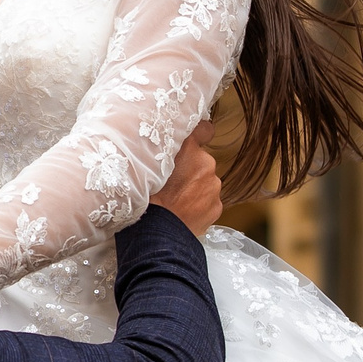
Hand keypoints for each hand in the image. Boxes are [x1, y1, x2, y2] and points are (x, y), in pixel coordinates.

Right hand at [155, 121, 224, 237]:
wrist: (156, 231)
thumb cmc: (146, 196)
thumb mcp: (146, 165)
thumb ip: (162, 151)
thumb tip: (167, 147)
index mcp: (188, 149)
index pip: (203, 130)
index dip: (199, 134)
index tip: (196, 138)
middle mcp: (206, 163)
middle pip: (201, 162)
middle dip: (191, 169)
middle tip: (171, 182)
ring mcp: (213, 186)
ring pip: (205, 183)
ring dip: (194, 189)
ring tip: (175, 201)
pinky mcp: (216, 207)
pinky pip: (208, 202)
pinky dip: (198, 206)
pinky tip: (182, 212)